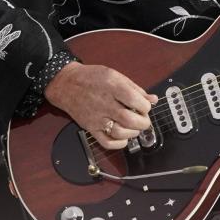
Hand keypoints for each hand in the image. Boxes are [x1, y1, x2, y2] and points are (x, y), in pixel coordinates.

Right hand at [43, 61, 158, 150]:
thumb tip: (152, 99)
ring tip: (135, 128)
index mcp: (112, 86)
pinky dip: (119, 144)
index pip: (135, 100)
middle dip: (142, 123)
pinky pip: (106, 142)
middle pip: (129, 119)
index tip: (146, 107)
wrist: (67, 84)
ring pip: (119, 132)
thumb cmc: (91, 78)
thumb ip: (135, 88)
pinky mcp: (90, 128)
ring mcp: (96, 117)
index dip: (145, 106)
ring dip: (133, 133)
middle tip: (144, 120)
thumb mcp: (115, 75)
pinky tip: (124, 137)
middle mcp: (104, 103)